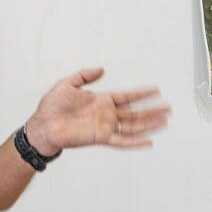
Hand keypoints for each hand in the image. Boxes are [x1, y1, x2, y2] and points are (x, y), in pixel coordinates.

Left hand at [26, 67, 170, 156]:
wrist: (42, 126)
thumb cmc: (51, 107)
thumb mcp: (67, 83)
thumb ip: (84, 75)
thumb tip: (101, 68)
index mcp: (101, 101)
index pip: (127, 96)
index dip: (141, 93)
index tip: (156, 90)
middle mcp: (106, 114)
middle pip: (135, 112)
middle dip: (152, 110)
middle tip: (168, 108)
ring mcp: (105, 127)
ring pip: (133, 126)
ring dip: (149, 124)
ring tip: (165, 122)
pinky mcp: (100, 138)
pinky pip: (122, 141)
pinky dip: (136, 142)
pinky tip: (149, 142)